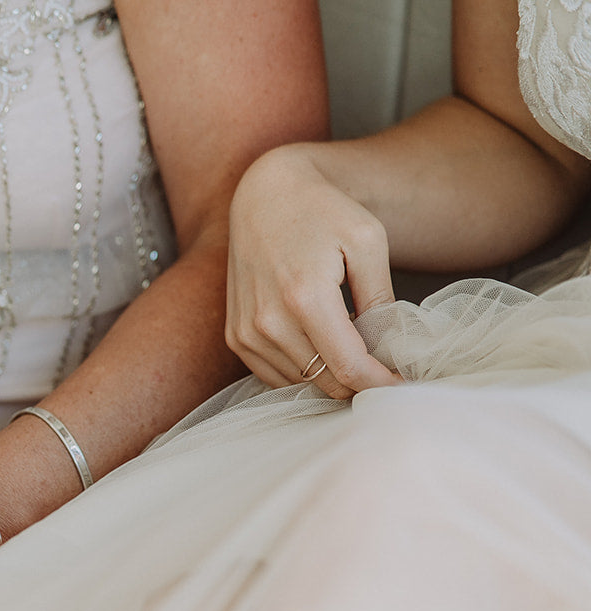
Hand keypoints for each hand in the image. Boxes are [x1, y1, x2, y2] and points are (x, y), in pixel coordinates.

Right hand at [226, 146, 400, 398]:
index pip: (349, 367)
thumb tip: (390, 349)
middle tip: (386, 368)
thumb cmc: (323, 211)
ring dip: (332, 376)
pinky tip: (321, 347)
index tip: (404, 386)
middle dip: (361, 383)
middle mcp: (268, 321)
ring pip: (301, 382)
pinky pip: (275, 376)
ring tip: (354, 351)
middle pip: (326, 381)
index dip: (382, 385)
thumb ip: (381, 298)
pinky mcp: (236, 336)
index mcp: (305, 297)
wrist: (265, 194)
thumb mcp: (368, 241)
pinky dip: (303, 371)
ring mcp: (247, 332)